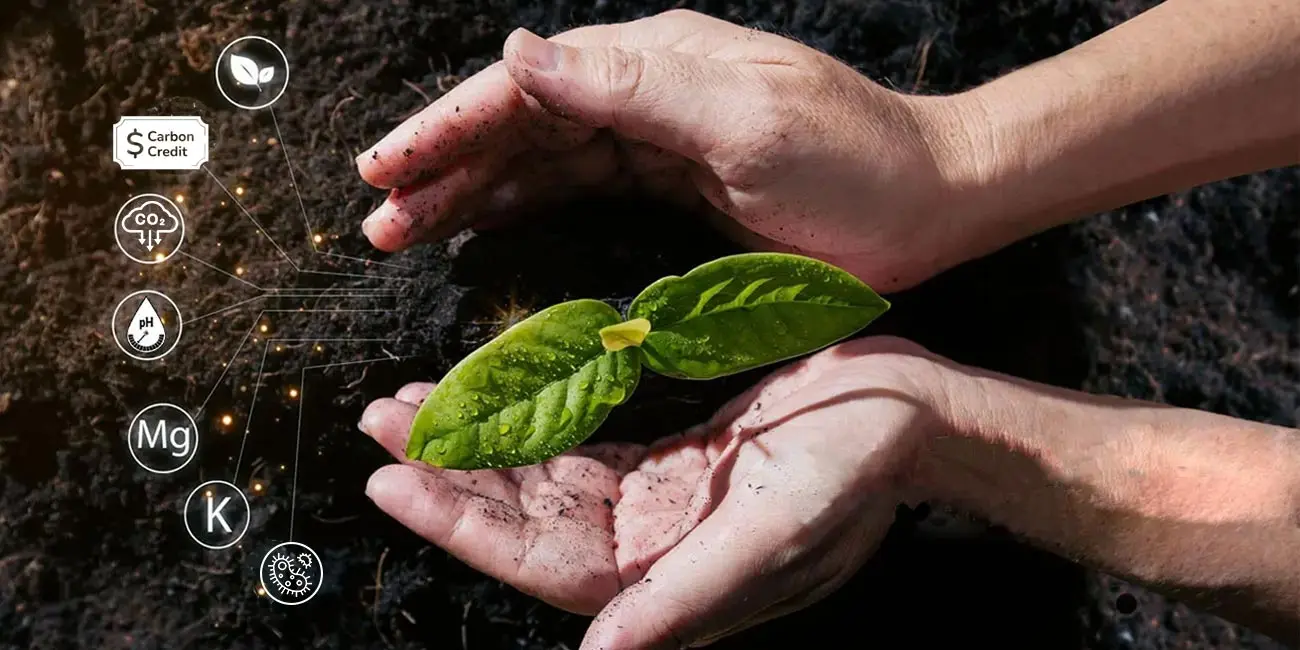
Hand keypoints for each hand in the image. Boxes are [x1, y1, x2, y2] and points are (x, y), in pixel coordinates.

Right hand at [355, 10, 982, 292]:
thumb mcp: (744, 120)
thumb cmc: (853, 163)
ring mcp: (658, 137)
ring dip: (473, 193)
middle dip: (444, 168)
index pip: (526, 90)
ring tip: (408, 228)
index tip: (383, 165)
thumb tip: (521, 51)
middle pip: (521, 125)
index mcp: (652, 64)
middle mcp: (646, 91)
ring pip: (542, 161)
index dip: (448, 126)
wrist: (929, 204)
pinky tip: (488, 221)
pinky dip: (526, 205)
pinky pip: (580, 189)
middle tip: (379, 216)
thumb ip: (632, 85)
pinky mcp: (674, 181)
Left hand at [359, 336, 948, 646]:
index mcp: (669, 579)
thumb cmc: (856, 472)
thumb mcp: (772, 536)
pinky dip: (534, 424)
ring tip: (413, 403)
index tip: (396, 481)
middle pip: (527, 518)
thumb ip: (681, 600)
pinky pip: (583, 447)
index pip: (541, 562)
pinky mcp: (672, 462)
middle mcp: (652, 549)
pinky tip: (494, 399)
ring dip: (482, 443)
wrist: (912, 415)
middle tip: (384, 421)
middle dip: (453, 473)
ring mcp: (660, 505)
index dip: (464, 525)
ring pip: (545, 479)